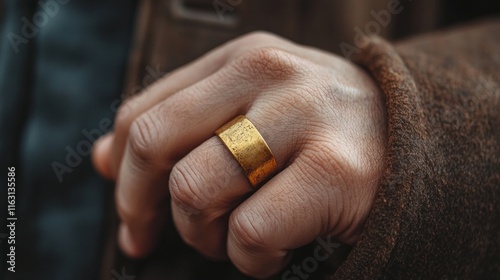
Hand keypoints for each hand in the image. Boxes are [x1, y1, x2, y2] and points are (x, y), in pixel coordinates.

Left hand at [92, 32, 386, 277]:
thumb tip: (100, 157)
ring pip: (197, 189)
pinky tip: (273, 251)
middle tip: (161, 237)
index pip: (145, 115)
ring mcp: (304, 117)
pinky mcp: (336, 172)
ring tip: (233, 237)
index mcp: (241, 59)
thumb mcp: (248, 109)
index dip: (121, 174)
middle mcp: (269, 74)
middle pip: (157, 145)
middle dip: (144, 206)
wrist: (412, 139)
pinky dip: (249, 259)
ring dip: (204, 235)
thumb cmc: (319, 130)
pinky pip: (249, 232)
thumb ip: (178, 124)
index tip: (131, 217)